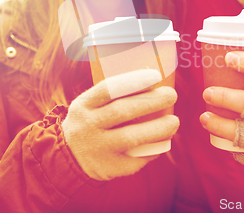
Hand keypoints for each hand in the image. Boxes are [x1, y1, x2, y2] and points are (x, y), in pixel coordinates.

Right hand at [62, 69, 178, 180]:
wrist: (69, 157)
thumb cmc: (92, 121)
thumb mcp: (90, 105)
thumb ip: (113, 95)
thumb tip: (154, 82)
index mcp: (83, 105)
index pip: (107, 89)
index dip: (133, 81)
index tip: (156, 75)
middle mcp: (86, 126)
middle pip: (122, 111)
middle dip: (152, 102)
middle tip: (172, 95)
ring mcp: (96, 149)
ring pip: (131, 137)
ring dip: (158, 129)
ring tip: (174, 122)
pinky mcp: (107, 168)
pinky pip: (134, 159)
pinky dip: (152, 150)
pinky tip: (163, 142)